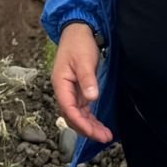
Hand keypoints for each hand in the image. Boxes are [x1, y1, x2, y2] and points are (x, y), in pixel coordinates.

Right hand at [51, 22, 111, 143]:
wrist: (78, 29)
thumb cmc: (79, 42)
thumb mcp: (84, 60)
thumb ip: (87, 80)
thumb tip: (92, 99)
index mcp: (60, 84)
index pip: (68, 109)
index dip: (81, 123)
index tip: (94, 132)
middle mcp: (63, 90)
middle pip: (72, 116)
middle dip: (87, 129)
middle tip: (105, 137)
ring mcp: (70, 90)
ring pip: (78, 114)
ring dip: (90, 126)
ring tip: (105, 135)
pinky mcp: (78, 89)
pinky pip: (82, 108)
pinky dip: (90, 118)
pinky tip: (99, 124)